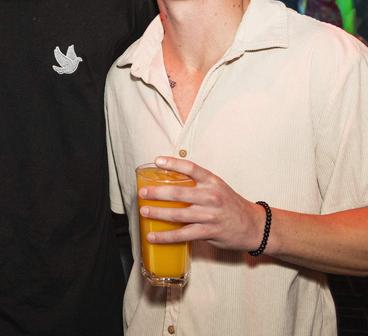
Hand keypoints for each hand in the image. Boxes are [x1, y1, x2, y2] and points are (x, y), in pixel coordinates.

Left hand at [139, 157, 265, 252]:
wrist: (254, 226)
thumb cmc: (230, 204)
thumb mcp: (218, 187)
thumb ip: (198, 183)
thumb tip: (170, 180)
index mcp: (212, 182)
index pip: (191, 168)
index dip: (172, 163)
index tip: (156, 161)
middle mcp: (211, 197)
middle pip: (178, 193)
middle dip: (156, 193)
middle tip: (142, 193)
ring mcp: (210, 215)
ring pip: (177, 214)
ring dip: (157, 213)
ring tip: (144, 212)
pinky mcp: (209, 232)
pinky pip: (183, 234)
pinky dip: (166, 236)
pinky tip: (153, 236)